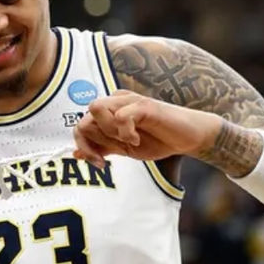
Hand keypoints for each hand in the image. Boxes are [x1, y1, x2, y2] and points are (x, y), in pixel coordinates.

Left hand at [72, 90, 220, 165]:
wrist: (187, 137)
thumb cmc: (157, 140)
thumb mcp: (124, 148)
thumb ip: (101, 148)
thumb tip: (75, 155)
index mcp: (109, 110)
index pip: (81, 125)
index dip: (84, 146)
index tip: (99, 163)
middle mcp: (115, 101)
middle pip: (84, 117)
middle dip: (94, 142)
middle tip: (113, 154)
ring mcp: (129, 100)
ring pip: (96, 109)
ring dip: (108, 132)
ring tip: (127, 141)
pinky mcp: (144, 105)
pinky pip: (121, 116)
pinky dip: (125, 132)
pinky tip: (136, 140)